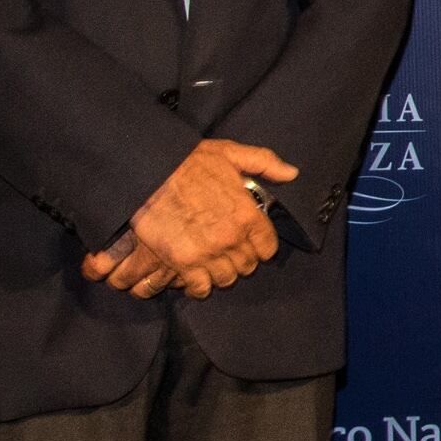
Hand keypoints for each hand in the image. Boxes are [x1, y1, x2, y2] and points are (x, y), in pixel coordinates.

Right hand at [80, 140, 295, 298]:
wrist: (148, 173)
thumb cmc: (188, 161)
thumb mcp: (231, 153)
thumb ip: (265, 163)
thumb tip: (292, 173)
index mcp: (247, 214)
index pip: (268, 247)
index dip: (260, 245)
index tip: (251, 241)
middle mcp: (231, 238)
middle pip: (247, 266)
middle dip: (241, 258)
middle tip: (229, 250)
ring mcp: (207, 253)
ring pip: (226, 279)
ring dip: (221, 272)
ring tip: (213, 262)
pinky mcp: (182, 263)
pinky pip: (200, 288)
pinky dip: (199, 285)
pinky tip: (196, 275)